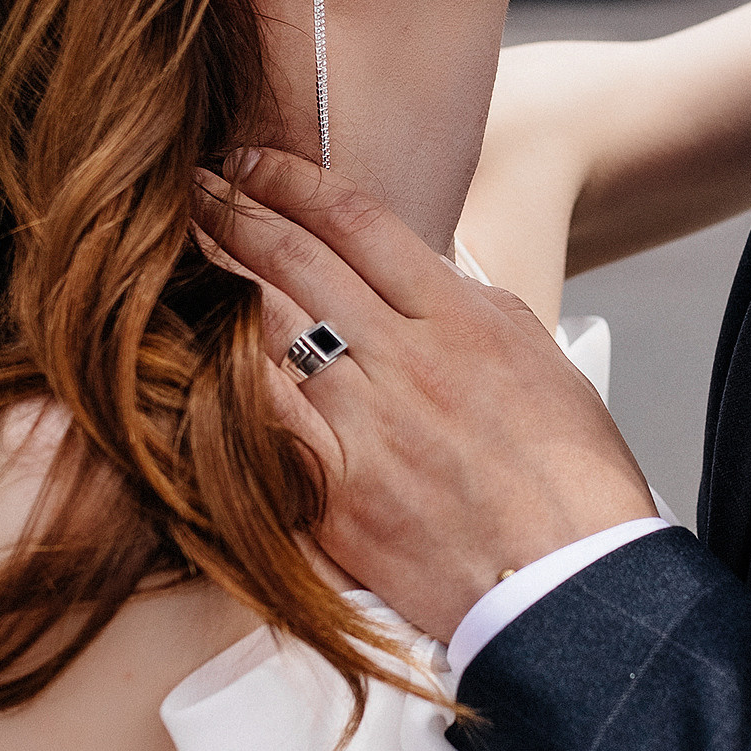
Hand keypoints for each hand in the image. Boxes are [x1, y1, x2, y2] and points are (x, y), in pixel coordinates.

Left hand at [198, 153, 656, 643]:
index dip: (295, 182)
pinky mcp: (335, 492)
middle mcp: (408, 358)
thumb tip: (423, 272)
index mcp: (463, 318)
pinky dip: (219, 373)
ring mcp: (366, 424)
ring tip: (179, 244)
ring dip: (217, 277)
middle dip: (237, 209)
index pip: (360, 223)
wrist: (570, 586)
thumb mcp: (540, 362)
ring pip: (268, 325)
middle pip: (300, 260)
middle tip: (195, 183)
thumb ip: (472, 309)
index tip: (257, 163)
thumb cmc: (571, 482)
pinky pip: (259, 416)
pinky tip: (186, 343)